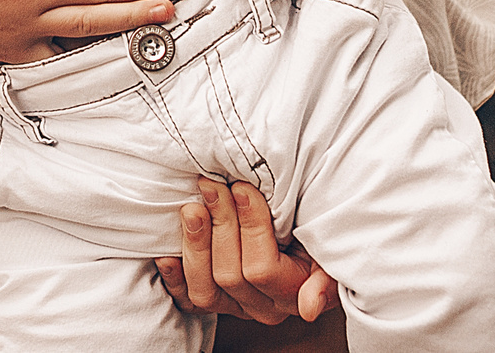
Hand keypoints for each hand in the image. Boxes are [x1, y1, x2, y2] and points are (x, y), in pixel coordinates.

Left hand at [156, 179, 336, 323]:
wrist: (300, 227)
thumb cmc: (314, 226)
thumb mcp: (327, 242)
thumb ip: (324, 275)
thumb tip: (309, 308)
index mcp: (293, 293)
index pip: (262, 269)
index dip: (249, 227)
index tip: (242, 189)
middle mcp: (262, 306)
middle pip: (231, 275)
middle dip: (220, 224)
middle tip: (213, 186)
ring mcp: (235, 304)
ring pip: (206, 290)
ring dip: (195, 244)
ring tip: (192, 208)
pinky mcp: (213, 298)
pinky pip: (187, 298)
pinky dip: (174, 277)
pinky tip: (166, 254)